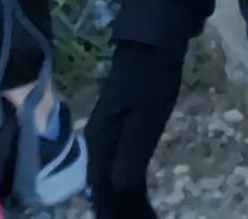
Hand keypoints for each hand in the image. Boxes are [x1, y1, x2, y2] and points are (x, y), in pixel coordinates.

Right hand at [84, 37, 183, 218]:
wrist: (150, 47)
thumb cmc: (151, 80)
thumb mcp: (146, 117)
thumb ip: (130, 152)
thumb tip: (117, 187)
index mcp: (100, 141)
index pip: (103, 188)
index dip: (113, 211)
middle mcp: (96, 142)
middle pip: (102, 187)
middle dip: (115, 210)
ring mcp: (104, 135)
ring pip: (106, 178)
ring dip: (119, 201)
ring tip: (135, 216)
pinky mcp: (115, 130)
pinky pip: (114, 166)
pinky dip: (123, 185)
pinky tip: (132, 196)